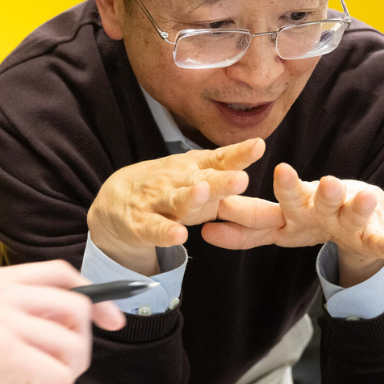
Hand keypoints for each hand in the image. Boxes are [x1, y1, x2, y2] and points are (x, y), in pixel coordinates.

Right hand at [86, 138, 264, 274]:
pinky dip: (165, 232)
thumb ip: (229, 172)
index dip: (239, 154)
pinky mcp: (141, 223)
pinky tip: (178, 237)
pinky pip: (154, 228)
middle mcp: (179, 181)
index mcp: (197, 170)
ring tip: (202, 193)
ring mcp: (158, 201)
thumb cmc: (169, 188)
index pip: (221, 160)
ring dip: (189, 198)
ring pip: (176, 201)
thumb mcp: (199, 176)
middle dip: (221, 181)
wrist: (115, 200)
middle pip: (203, 181)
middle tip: (240, 178)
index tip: (259, 146)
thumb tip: (268, 164)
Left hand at [206, 166, 383, 286]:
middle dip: (292, 187)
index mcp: (290, 209)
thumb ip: (246, 232)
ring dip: (348, 201)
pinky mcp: (371, 233)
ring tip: (351, 194)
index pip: (262, 209)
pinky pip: (379, 241)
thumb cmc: (312, 216)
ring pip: (346, 210)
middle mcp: (316, 207)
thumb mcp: (278, 226)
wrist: (363, 209)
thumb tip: (204, 232)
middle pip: (302, 198)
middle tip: (282, 172)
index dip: (242, 210)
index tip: (220, 206)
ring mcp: (346, 218)